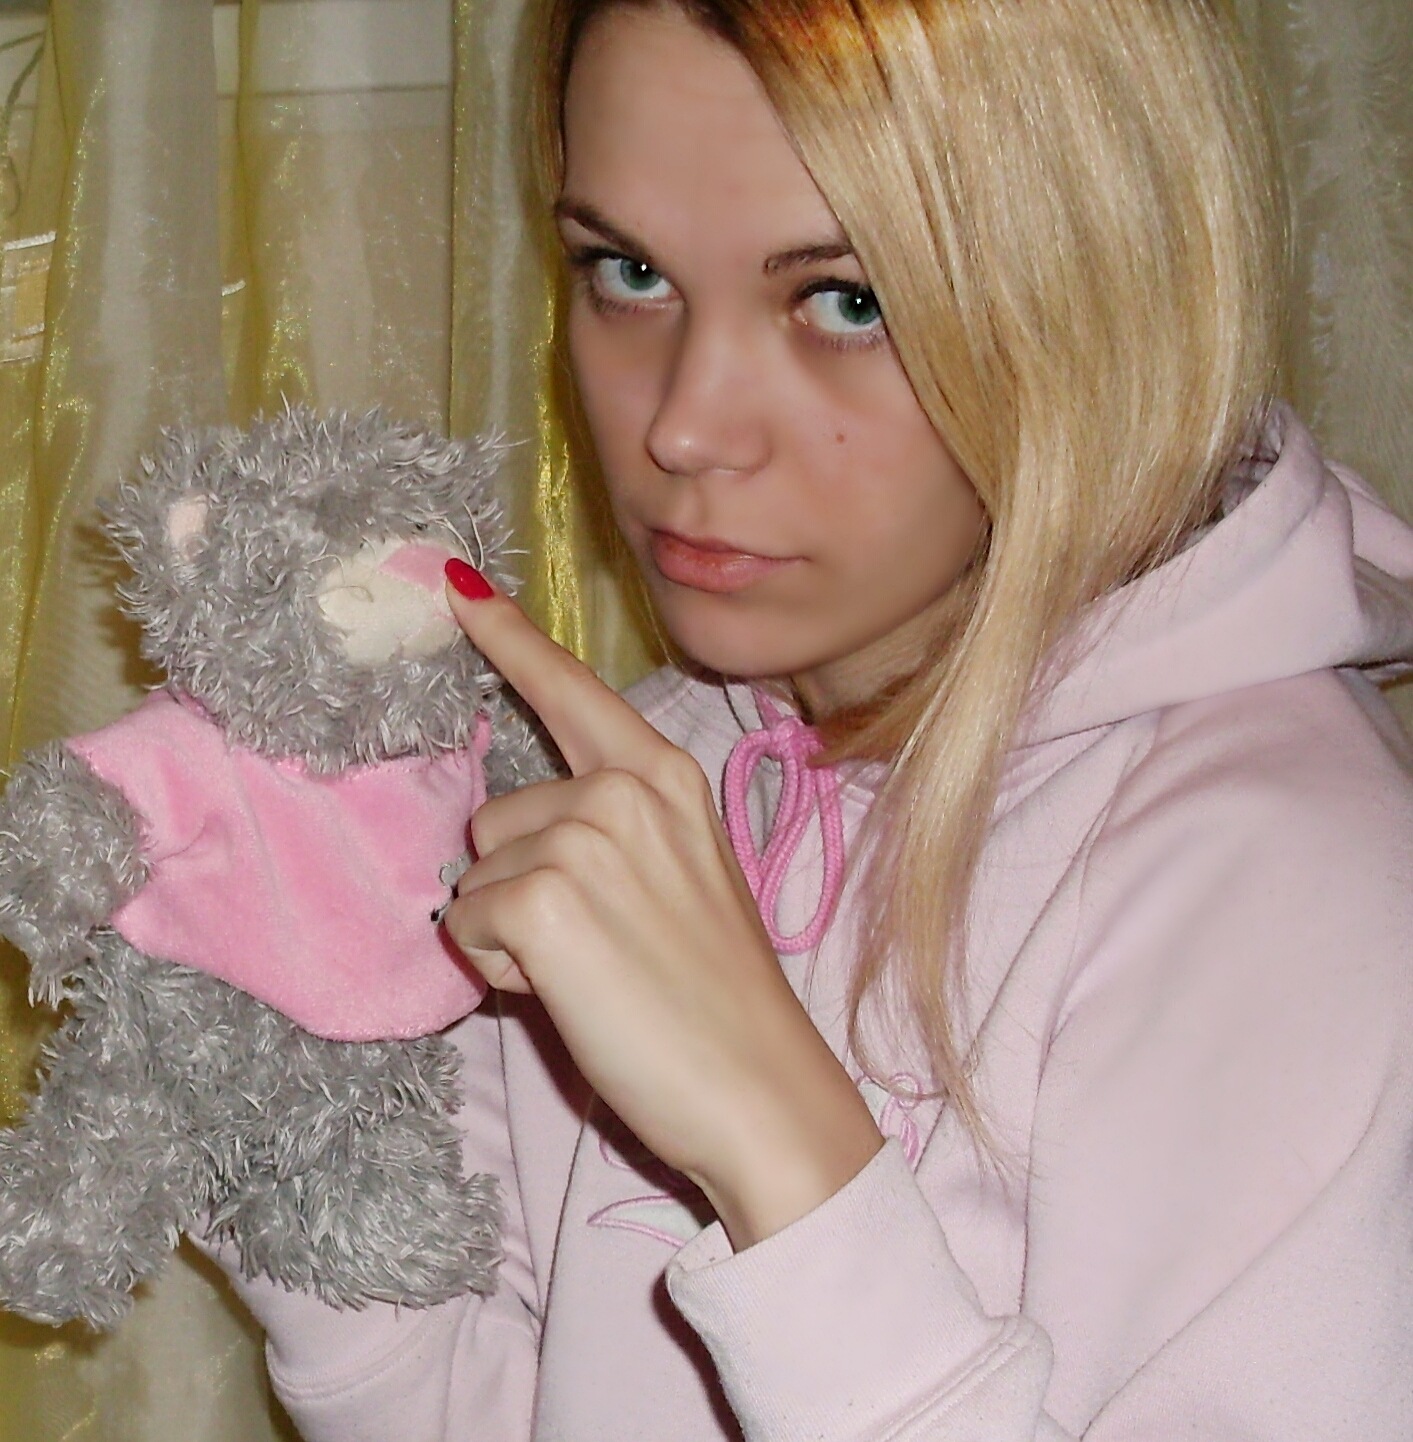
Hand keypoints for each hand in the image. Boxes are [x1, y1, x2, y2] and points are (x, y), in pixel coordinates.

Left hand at [441, 572, 881, 1248]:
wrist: (762, 1087)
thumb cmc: (719, 997)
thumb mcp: (681, 880)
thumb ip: (609, 836)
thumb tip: (517, 846)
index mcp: (665, 776)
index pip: (572, 690)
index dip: (508, 638)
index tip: (453, 584)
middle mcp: (623, 789)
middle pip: (496, 817)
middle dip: (521, 884)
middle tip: (601, 947)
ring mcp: (583, 837)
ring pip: (477, 877)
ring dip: (512, 932)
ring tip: (591, 974)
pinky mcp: (542, 899)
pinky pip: (467, 927)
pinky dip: (501, 972)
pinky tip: (572, 996)